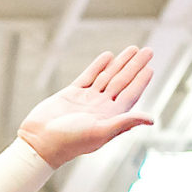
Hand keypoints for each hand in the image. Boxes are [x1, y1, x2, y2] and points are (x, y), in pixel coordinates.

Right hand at [18, 46, 155, 166]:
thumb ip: (126, 122)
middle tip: (148, 51)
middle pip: (122, 81)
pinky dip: (98, 66)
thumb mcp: (101, 132)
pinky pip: (88, 76)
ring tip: (132, 49)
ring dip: (120, 63)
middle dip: (134, 66)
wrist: (40, 141)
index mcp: (110, 115)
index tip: (150, 67)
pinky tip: (108, 56)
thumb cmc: (70, 141)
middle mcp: (100, 106)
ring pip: (107, 76)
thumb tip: (152, 119)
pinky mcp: (70, 94)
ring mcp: (86, 99)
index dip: (141, 81)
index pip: (130, 94)